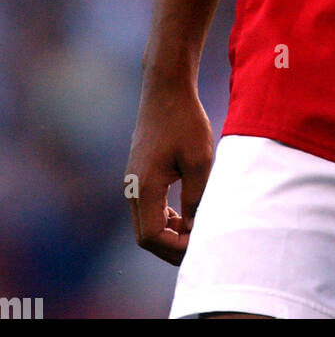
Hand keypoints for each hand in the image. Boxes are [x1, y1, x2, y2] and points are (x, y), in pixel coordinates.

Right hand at [124, 82, 213, 264]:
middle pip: (146, 235)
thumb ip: (197, 198)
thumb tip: (195, 228)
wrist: (166, 88)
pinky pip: (147, 208)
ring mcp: (132, 181)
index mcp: (144, 187)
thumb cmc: (185, 121)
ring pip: (145, 223)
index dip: (175, 247)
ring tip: (196, 230)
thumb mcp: (199, 161)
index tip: (201, 243)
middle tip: (200, 244)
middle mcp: (131, 188)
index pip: (151, 237)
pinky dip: (164, 218)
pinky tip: (186, 213)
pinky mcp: (138, 174)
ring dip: (169, 233)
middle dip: (172, 245)